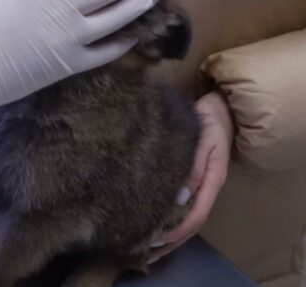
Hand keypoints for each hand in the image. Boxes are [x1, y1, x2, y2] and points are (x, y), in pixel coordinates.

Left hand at [150, 91, 233, 262]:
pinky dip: (169, 218)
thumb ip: (192, 167)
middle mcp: (207, 189)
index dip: (177, 231)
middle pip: (190, 224)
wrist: (218, 109)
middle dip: (170, 241)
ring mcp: (200, 186)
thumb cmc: (209, 123)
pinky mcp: (192, 181)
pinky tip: (154, 222)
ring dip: (169, 234)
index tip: (156, 241)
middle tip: (145, 252)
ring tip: (147, 246)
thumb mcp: (202, 142)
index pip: (196, 216)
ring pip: (186, 218)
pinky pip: (182, 207)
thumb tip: (179, 198)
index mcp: (212, 182)